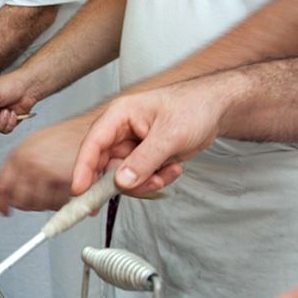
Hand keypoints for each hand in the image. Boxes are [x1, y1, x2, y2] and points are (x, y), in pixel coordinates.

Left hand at [0, 114, 95, 213]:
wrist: (91, 128)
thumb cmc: (68, 135)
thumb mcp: (37, 145)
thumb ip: (23, 167)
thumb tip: (13, 189)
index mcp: (19, 154)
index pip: (0, 186)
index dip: (1, 202)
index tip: (4, 209)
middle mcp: (28, 163)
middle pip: (19, 200)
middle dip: (28, 205)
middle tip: (36, 204)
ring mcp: (44, 172)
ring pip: (38, 204)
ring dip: (47, 205)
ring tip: (55, 196)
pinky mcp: (61, 180)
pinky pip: (57, 203)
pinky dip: (62, 203)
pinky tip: (66, 194)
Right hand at [72, 82, 225, 196]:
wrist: (217, 109)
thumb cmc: (194, 106)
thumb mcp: (170, 134)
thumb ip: (144, 160)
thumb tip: (122, 181)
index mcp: (119, 116)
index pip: (93, 145)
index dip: (83, 169)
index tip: (80, 191)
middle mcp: (120, 133)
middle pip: (105, 167)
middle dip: (123, 182)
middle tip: (141, 188)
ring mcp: (131, 147)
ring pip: (123, 178)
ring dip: (145, 182)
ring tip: (167, 172)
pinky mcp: (142, 159)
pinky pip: (139, 179)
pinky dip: (155, 180)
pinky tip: (172, 168)